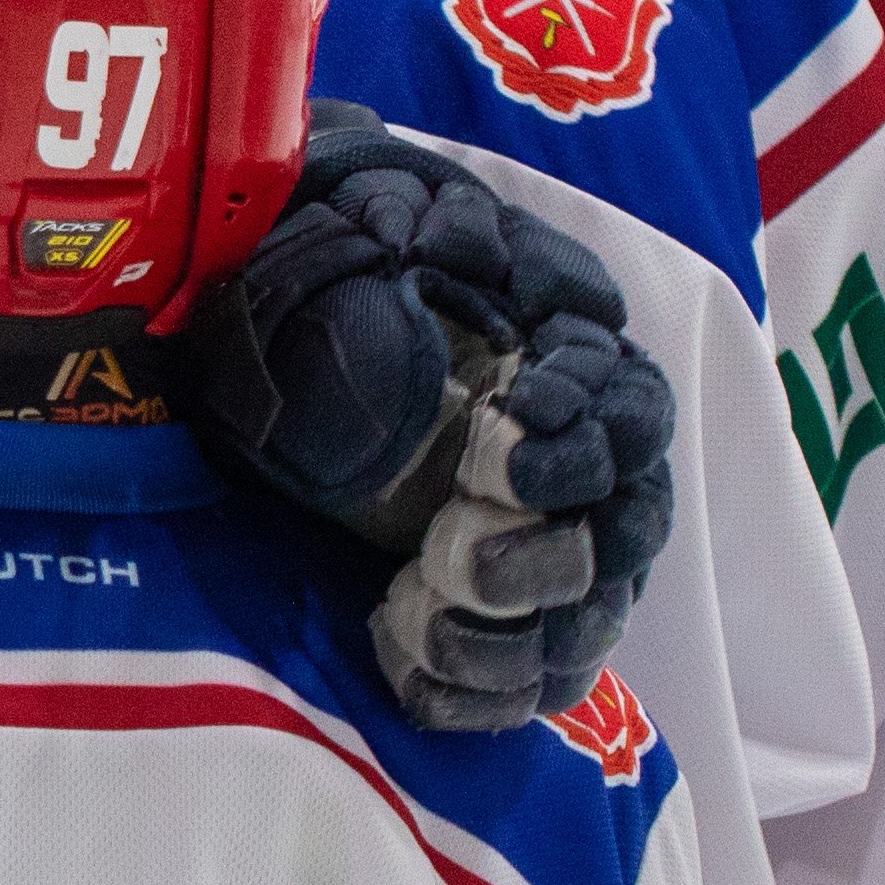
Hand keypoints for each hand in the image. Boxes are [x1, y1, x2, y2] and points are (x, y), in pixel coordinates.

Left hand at [183, 115, 673, 729]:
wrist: (256, 343)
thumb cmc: (313, 272)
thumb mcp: (341, 223)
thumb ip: (387, 204)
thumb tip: (403, 196)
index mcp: (561, 357)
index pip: (621, 394)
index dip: (580, 416)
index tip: (505, 427)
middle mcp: (576, 454)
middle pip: (629, 510)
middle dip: (556, 529)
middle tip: (466, 539)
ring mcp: (549, 541)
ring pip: (592, 604)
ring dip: (522, 622)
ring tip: (430, 614)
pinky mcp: (503, 618)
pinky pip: (534, 676)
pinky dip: (485, 688)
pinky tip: (416, 678)